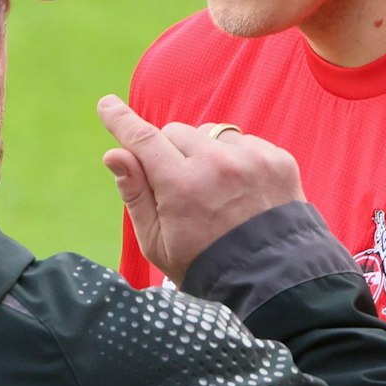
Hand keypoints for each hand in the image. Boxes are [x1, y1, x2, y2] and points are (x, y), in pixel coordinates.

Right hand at [98, 95, 304, 281]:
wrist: (272, 281)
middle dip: (169, 152)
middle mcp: (216, 165)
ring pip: (210, 133)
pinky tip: (240, 192)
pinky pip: (242, 142)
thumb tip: (114, 154)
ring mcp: (251, 159)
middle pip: (174, 132)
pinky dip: (235, 159)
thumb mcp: (158, 242)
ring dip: (204, 153)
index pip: (143, 140)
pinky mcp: (277, 159)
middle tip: (178, 186)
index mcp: (181, 186)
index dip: (122, 121)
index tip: (108, 105)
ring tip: (214, 192)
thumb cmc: (205, 265)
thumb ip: (135, 194)